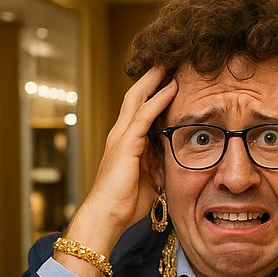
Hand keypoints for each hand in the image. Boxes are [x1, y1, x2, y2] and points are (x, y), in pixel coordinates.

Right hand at [65, 66, 177, 251]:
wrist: (105, 216)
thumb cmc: (124, 204)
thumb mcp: (148, 181)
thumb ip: (157, 166)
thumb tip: (171, 160)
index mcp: (125, 142)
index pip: (139, 109)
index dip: (152, 92)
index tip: (168, 78)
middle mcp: (120, 134)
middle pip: (136, 96)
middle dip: (152, 77)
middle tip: (169, 60)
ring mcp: (121, 137)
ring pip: (138, 99)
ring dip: (155, 80)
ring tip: (171, 63)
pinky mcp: (126, 144)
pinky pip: (144, 115)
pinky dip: (158, 100)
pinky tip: (172, 87)